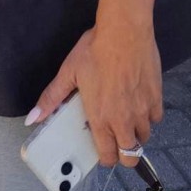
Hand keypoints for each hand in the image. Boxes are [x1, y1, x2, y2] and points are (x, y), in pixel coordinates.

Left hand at [25, 21, 162, 167]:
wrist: (124, 32)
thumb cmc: (94, 51)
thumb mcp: (68, 73)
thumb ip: (52, 98)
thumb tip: (33, 117)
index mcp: (102, 119)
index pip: (109, 156)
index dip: (106, 158)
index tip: (104, 152)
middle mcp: (125, 120)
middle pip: (131, 156)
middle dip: (125, 154)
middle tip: (117, 141)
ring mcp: (143, 111)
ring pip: (145, 136)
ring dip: (136, 133)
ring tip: (126, 119)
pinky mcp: (157, 98)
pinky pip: (156, 117)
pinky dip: (149, 115)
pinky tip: (139, 102)